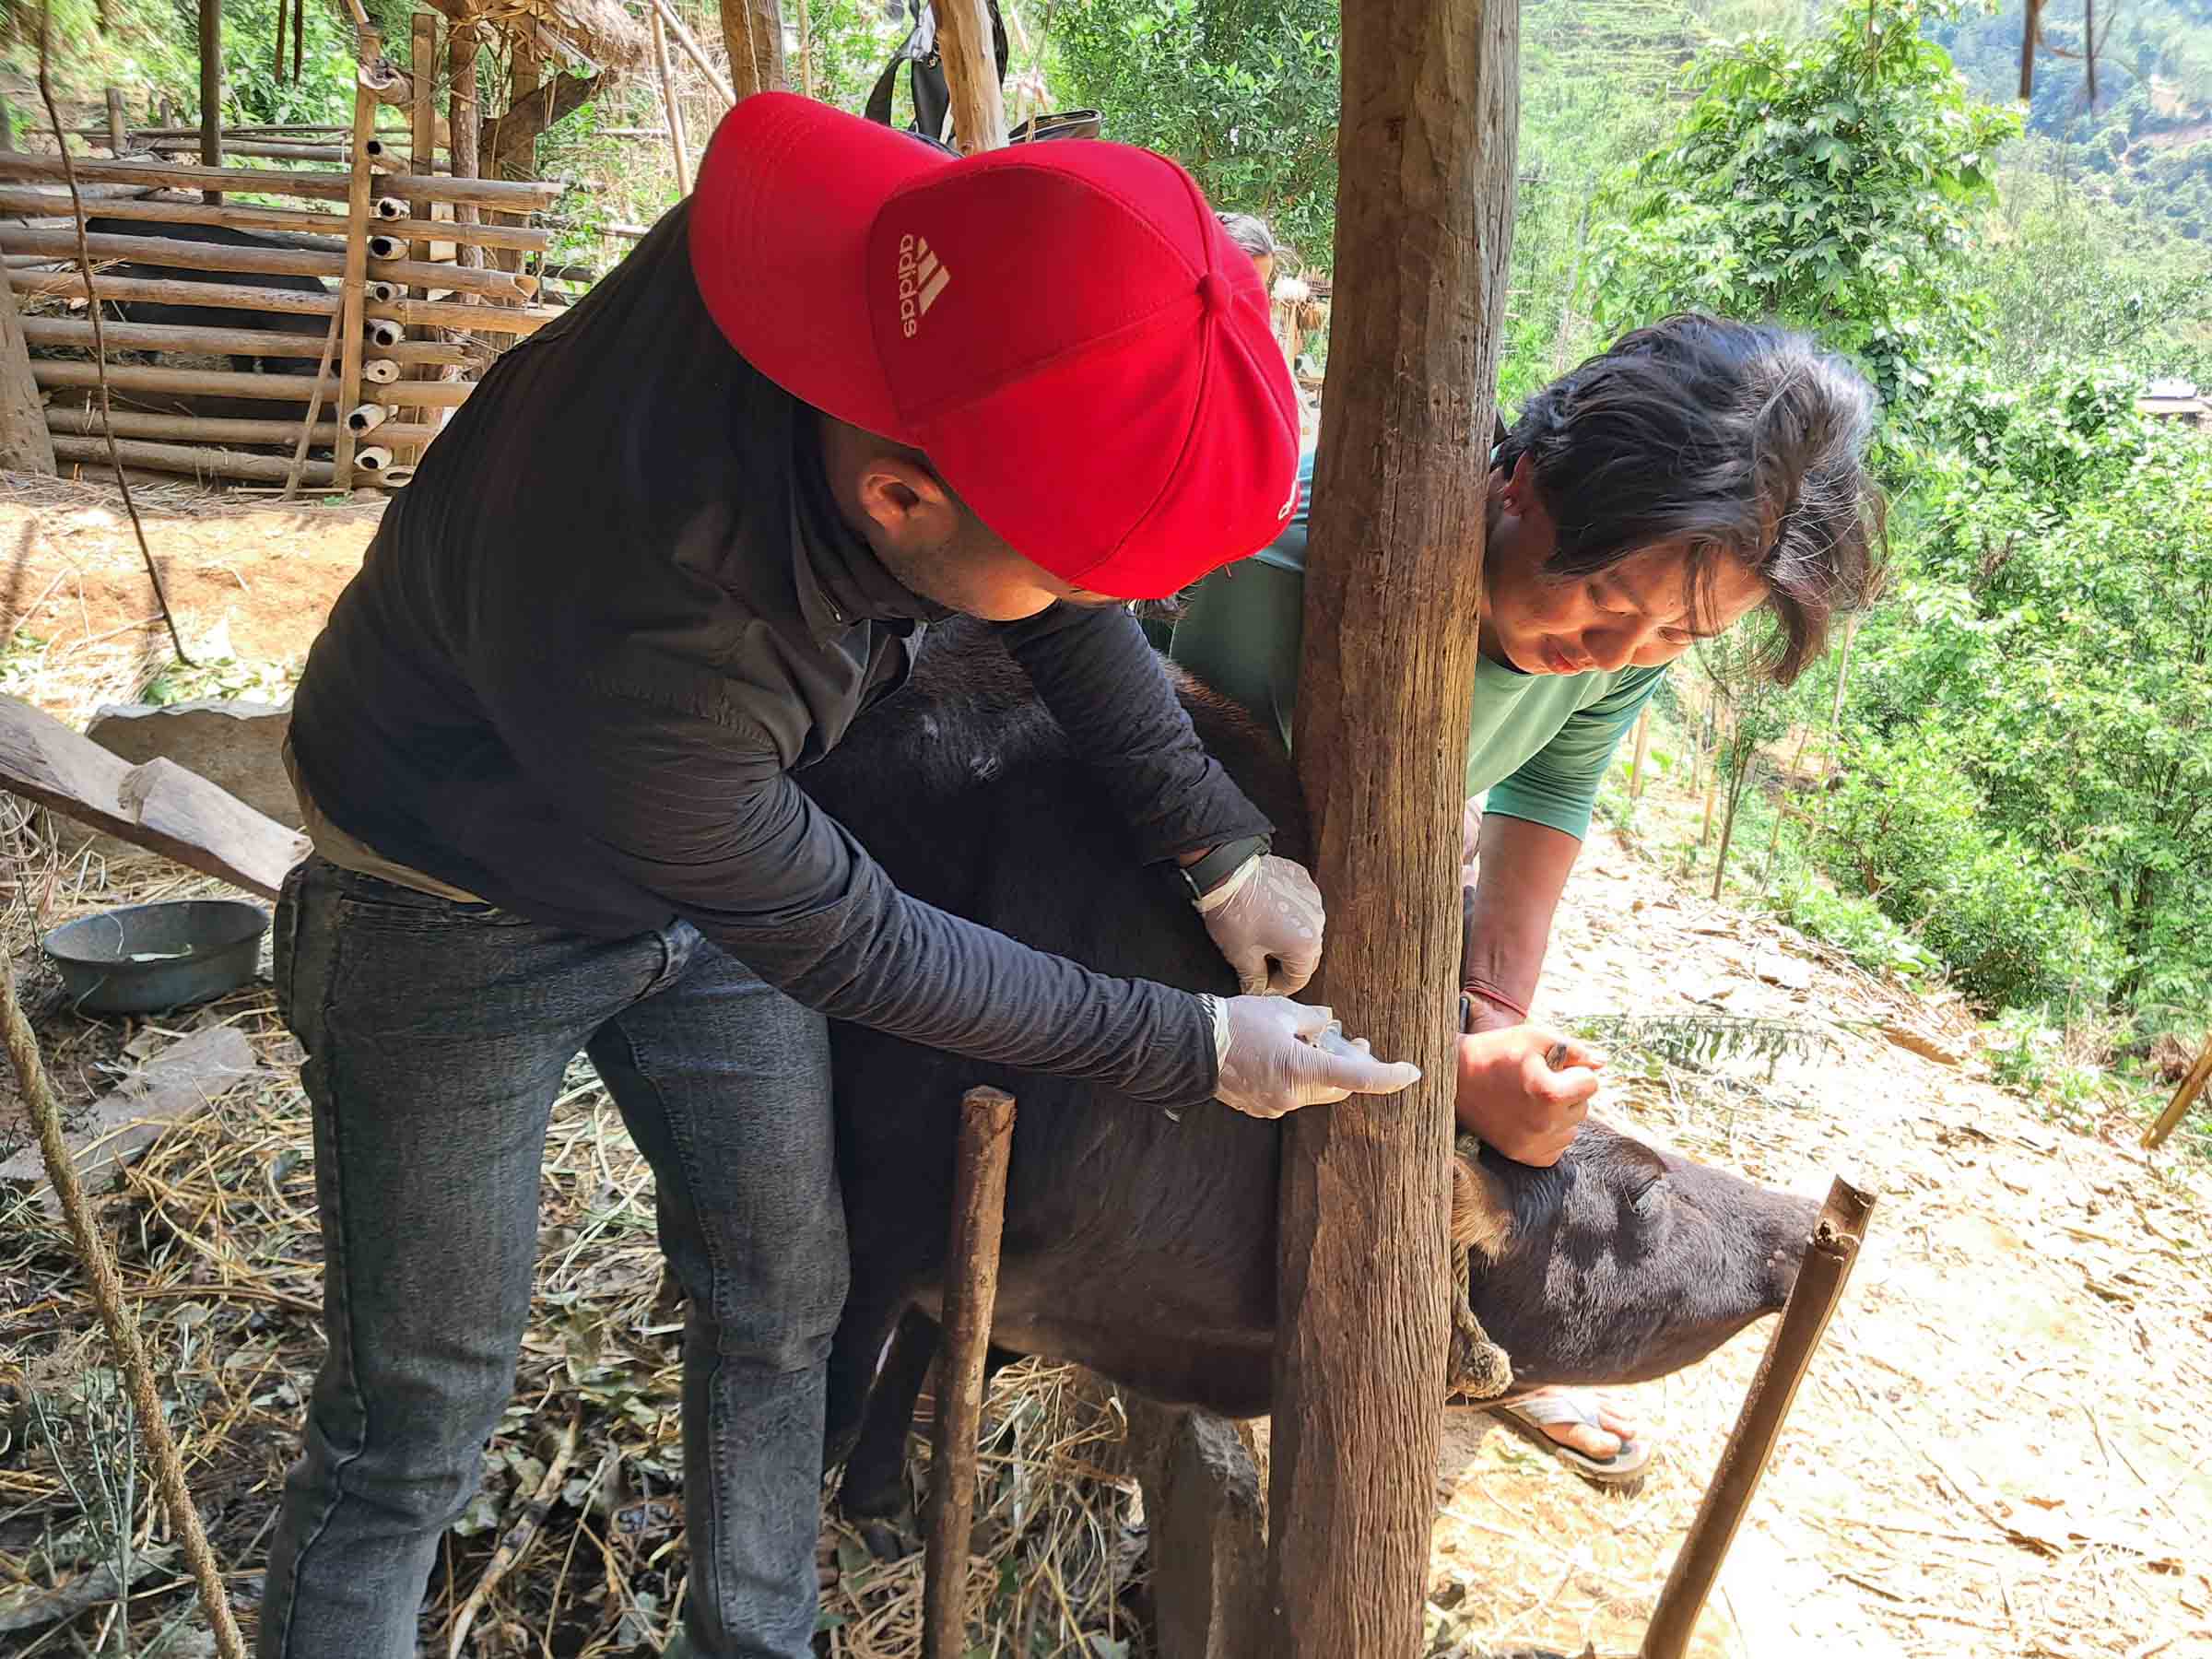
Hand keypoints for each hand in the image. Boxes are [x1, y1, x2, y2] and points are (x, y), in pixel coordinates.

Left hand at [1196, 853, 1324, 995]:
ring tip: (1261, 937)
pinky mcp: (1302, 881)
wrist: (1226, 873)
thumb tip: (1257, 988)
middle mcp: (1317, 922)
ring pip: (1304, 930)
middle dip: (1283, 964)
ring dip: (1287, 938)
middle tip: (1260, 965)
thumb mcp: (1240, 956)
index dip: (1276, 987)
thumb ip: (1255, 980)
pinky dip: (1287, 914)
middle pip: (1305, 956)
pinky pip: (1300, 906)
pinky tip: (1267, 913)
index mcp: (1306, 946)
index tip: (1260, 985)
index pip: (1297, 980)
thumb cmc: (1235, 914)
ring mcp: (1312, 898)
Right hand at [1214, 996, 1420, 1118]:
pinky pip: (1291, 1093)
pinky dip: (1298, 1075)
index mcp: (1302, 1071)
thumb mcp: (1279, 1011)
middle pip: (1338, 1086)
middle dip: (1350, 1066)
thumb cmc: (1234, 1024)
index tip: (1412, 1072)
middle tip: (1354, 1042)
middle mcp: (1292, 1096)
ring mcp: (1275, 1105)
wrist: (1188, 1045)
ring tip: (1312, 1040)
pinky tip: (1287, 1054)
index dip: (1390, 1076)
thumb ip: (1312, 1020)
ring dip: (1321, 1069)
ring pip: (1314, 1090)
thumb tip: (1327, 1024)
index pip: (1359, 1078)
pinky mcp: (1260, 1106)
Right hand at [1455, 1022, 1604, 1166]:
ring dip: (1559, 1114)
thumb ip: (1573, 1049)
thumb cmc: (1495, 1053)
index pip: (1592, 1083)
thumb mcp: (1534, 1038)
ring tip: (1529, 1100)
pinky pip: (1557, 1148)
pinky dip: (1548, 1135)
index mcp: (1548, 1093)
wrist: (1454, 1079)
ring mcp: (1532, 1144)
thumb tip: (1602, 1063)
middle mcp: (1543, 1124)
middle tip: (1534, 1082)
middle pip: (1583, 1107)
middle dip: (1567, 1092)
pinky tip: (1527, 1118)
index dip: (1572, 1070)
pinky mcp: (1523, 1157)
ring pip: (1572, 1129)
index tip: (1549, 1066)